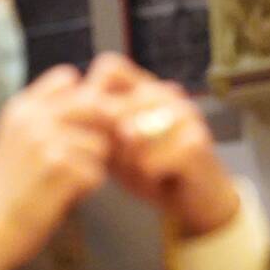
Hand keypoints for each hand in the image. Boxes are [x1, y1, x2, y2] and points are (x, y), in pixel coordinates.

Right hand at [0, 65, 111, 269]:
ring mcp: (44, 142)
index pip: (68, 78)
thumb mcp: (17, 139)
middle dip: (101, 131)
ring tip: (68, 181)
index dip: (86, 99)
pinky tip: (65, 196)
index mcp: (21, 107)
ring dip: (93, 166)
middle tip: (88, 156)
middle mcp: (31, 118)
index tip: (84, 124)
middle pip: (95, 106)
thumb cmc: (11, 186)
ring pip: (100, 144)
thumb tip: (96, 96)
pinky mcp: (58, 170)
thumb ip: (46, 115)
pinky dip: (88, 188)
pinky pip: (97, 173)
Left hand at [80, 54, 239, 237]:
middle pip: (113, 107)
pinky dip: (148, 178)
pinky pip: (149, 162)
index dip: (91, 95)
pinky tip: (161, 179)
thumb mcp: (117, 148)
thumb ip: (97, 128)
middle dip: (109, 143)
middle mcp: (167, 93)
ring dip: (129, 162)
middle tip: (125, 163)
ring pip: (130, 135)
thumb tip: (72, 113)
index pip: (109, 67)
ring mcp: (185, 114)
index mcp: (146, 88)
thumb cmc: (154, 170)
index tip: (94, 129)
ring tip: (144, 171)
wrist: (197, 201)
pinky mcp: (197, 141)